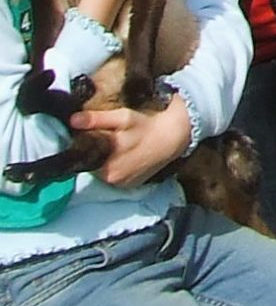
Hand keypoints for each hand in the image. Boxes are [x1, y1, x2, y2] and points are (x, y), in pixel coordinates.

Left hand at [70, 96, 191, 187]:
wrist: (172, 139)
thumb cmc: (147, 126)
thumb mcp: (123, 118)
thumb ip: (97, 120)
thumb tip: (73, 120)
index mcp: (106, 160)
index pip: (82, 153)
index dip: (82, 142)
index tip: (86, 133)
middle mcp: (110, 176)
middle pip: (91, 163)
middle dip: (95, 151)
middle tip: (108, 138)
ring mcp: (119, 184)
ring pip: (100, 171)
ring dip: (104, 160)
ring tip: (117, 147)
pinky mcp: (128, 186)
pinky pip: (113, 177)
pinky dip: (114, 168)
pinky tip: (124, 157)